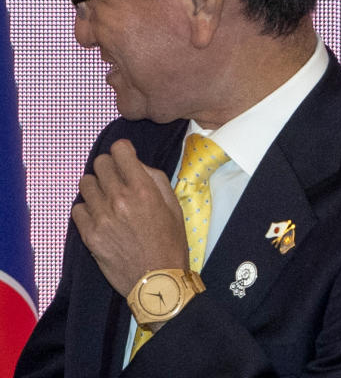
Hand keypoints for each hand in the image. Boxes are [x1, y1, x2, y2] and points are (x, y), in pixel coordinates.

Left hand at [72, 139, 188, 296]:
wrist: (157, 280)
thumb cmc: (170, 242)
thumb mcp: (174, 205)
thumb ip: (155, 179)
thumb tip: (137, 165)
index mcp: (144, 189)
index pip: (120, 151)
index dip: (123, 150)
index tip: (125, 157)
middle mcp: (120, 199)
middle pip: (100, 163)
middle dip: (109, 166)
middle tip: (116, 178)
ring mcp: (101, 217)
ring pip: (85, 183)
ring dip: (96, 186)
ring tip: (106, 197)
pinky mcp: (89, 235)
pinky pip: (77, 208)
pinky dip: (87, 208)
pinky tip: (99, 215)